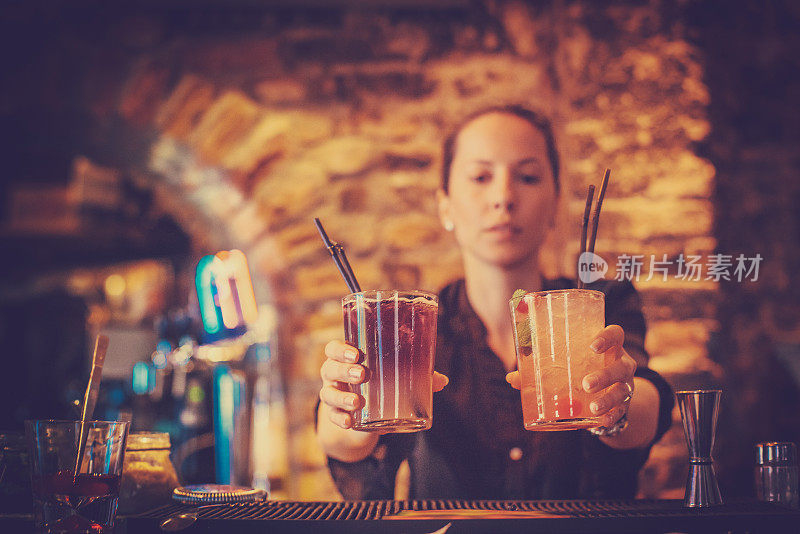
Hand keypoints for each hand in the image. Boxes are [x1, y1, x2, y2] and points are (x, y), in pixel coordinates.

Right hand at [320, 340, 448, 429]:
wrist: (362, 416)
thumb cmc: (378, 384)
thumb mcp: (393, 378)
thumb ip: (416, 376)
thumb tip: (442, 380)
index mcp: (347, 359)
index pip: (334, 348)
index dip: (341, 349)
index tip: (357, 354)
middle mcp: (335, 375)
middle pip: (329, 368)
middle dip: (345, 371)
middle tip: (362, 374)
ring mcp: (333, 396)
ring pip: (328, 394)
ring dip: (341, 397)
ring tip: (357, 403)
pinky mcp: (336, 416)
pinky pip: (332, 417)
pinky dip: (340, 419)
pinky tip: (349, 422)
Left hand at [505, 324, 635, 427]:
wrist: (606, 393)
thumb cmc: (580, 369)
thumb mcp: (566, 364)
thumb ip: (539, 369)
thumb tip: (512, 378)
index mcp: (608, 347)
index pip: (616, 334)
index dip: (608, 337)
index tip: (593, 346)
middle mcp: (621, 363)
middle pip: (622, 365)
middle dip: (605, 375)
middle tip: (585, 384)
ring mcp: (626, 384)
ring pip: (623, 390)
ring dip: (608, 399)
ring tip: (593, 408)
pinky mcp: (625, 404)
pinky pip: (622, 411)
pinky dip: (612, 416)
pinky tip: (602, 420)